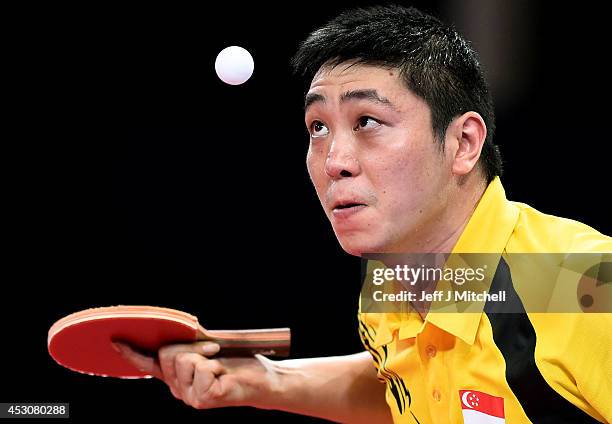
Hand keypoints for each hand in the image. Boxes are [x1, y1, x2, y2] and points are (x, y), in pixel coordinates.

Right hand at [113, 341, 280, 409]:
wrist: (264, 380)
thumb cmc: (238, 363)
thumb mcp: (209, 350)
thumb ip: (190, 346)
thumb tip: (180, 331)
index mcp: (177, 377)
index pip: (150, 364)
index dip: (131, 352)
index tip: (115, 340)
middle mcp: (179, 389)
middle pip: (168, 352)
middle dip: (190, 345)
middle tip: (214, 350)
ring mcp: (189, 396)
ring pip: (183, 358)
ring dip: (205, 353)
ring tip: (221, 363)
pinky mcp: (203, 399)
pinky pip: (200, 366)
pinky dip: (214, 363)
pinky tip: (224, 374)